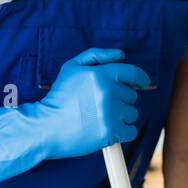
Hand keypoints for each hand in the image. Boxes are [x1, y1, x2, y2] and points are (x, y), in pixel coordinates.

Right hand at [0, 48, 148, 187]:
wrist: (45, 127)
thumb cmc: (59, 97)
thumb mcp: (72, 68)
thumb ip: (96, 56)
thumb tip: (121, 55)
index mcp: (101, 74)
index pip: (133, 73)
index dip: (141, 78)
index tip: (142, 84)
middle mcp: (108, 93)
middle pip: (132, 96)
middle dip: (121, 99)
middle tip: (101, 105)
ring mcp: (110, 114)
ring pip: (132, 114)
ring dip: (121, 116)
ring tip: (101, 117)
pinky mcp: (110, 133)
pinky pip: (131, 131)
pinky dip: (122, 132)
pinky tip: (107, 129)